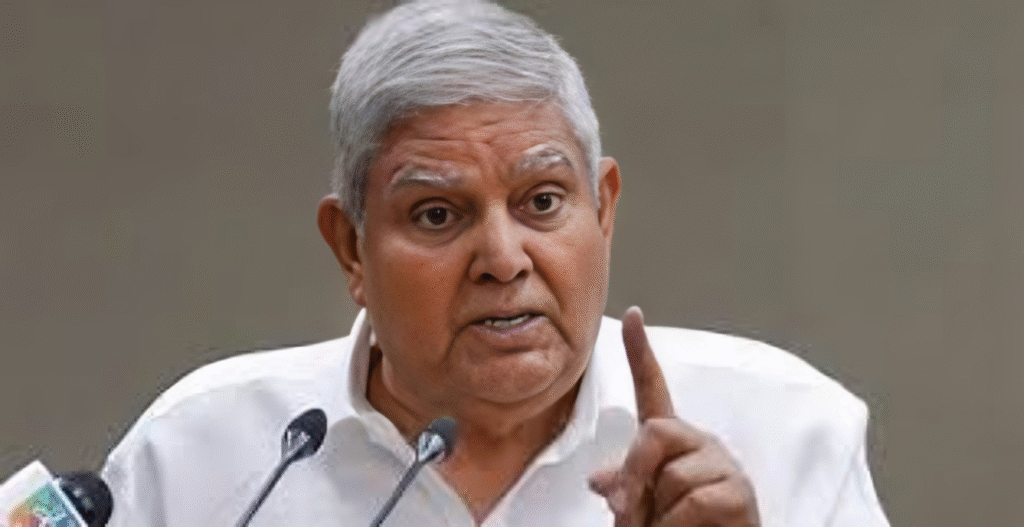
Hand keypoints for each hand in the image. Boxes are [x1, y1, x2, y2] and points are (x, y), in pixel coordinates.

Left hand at [589, 307, 759, 526]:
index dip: (639, 353)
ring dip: (658, 515)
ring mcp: (723, 465)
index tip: (632, 316)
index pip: (653, 389)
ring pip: (673, 477)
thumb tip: (598, 479)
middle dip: (635, 474)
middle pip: (654, 432)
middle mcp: (699, 444)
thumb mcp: (642, 508)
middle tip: (631, 513)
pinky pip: (694, 502)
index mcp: (672, 442)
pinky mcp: (740, 492)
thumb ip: (624, 487)